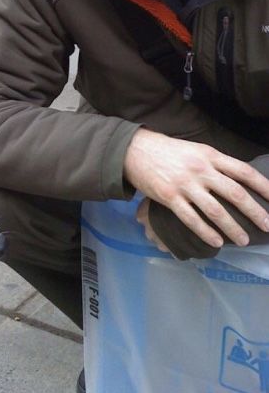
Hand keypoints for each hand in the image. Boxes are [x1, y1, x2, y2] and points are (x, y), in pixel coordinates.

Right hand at [124, 128, 268, 248]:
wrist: (136, 151)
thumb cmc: (169, 151)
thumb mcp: (196, 150)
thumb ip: (216, 164)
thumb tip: (237, 180)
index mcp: (210, 156)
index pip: (243, 171)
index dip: (262, 186)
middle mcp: (201, 169)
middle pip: (235, 193)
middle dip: (254, 212)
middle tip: (267, 226)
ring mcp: (185, 184)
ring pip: (215, 210)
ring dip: (232, 228)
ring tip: (244, 240)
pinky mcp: (170, 198)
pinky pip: (192, 219)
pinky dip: (206, 232)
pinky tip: (217, 242)